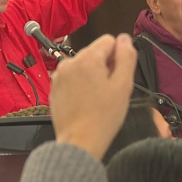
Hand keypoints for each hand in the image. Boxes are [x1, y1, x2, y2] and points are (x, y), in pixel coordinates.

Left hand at [50, 33, 136, 159]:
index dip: (118, 56)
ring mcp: (59, 75)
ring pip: (83, 65)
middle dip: (104, 67)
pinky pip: (72, 77)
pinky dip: (79, 85)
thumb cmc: (103, 116)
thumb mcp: (123, 85)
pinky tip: (84, 102)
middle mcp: (69, 62)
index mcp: (87, 58)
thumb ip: (126, 57)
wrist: (79, 142)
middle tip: (108, 91)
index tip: (117, 76)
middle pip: (94, 53)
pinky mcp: (54, 87)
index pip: (108, 40)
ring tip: (96, 98)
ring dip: (91, 76)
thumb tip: (124, 38)